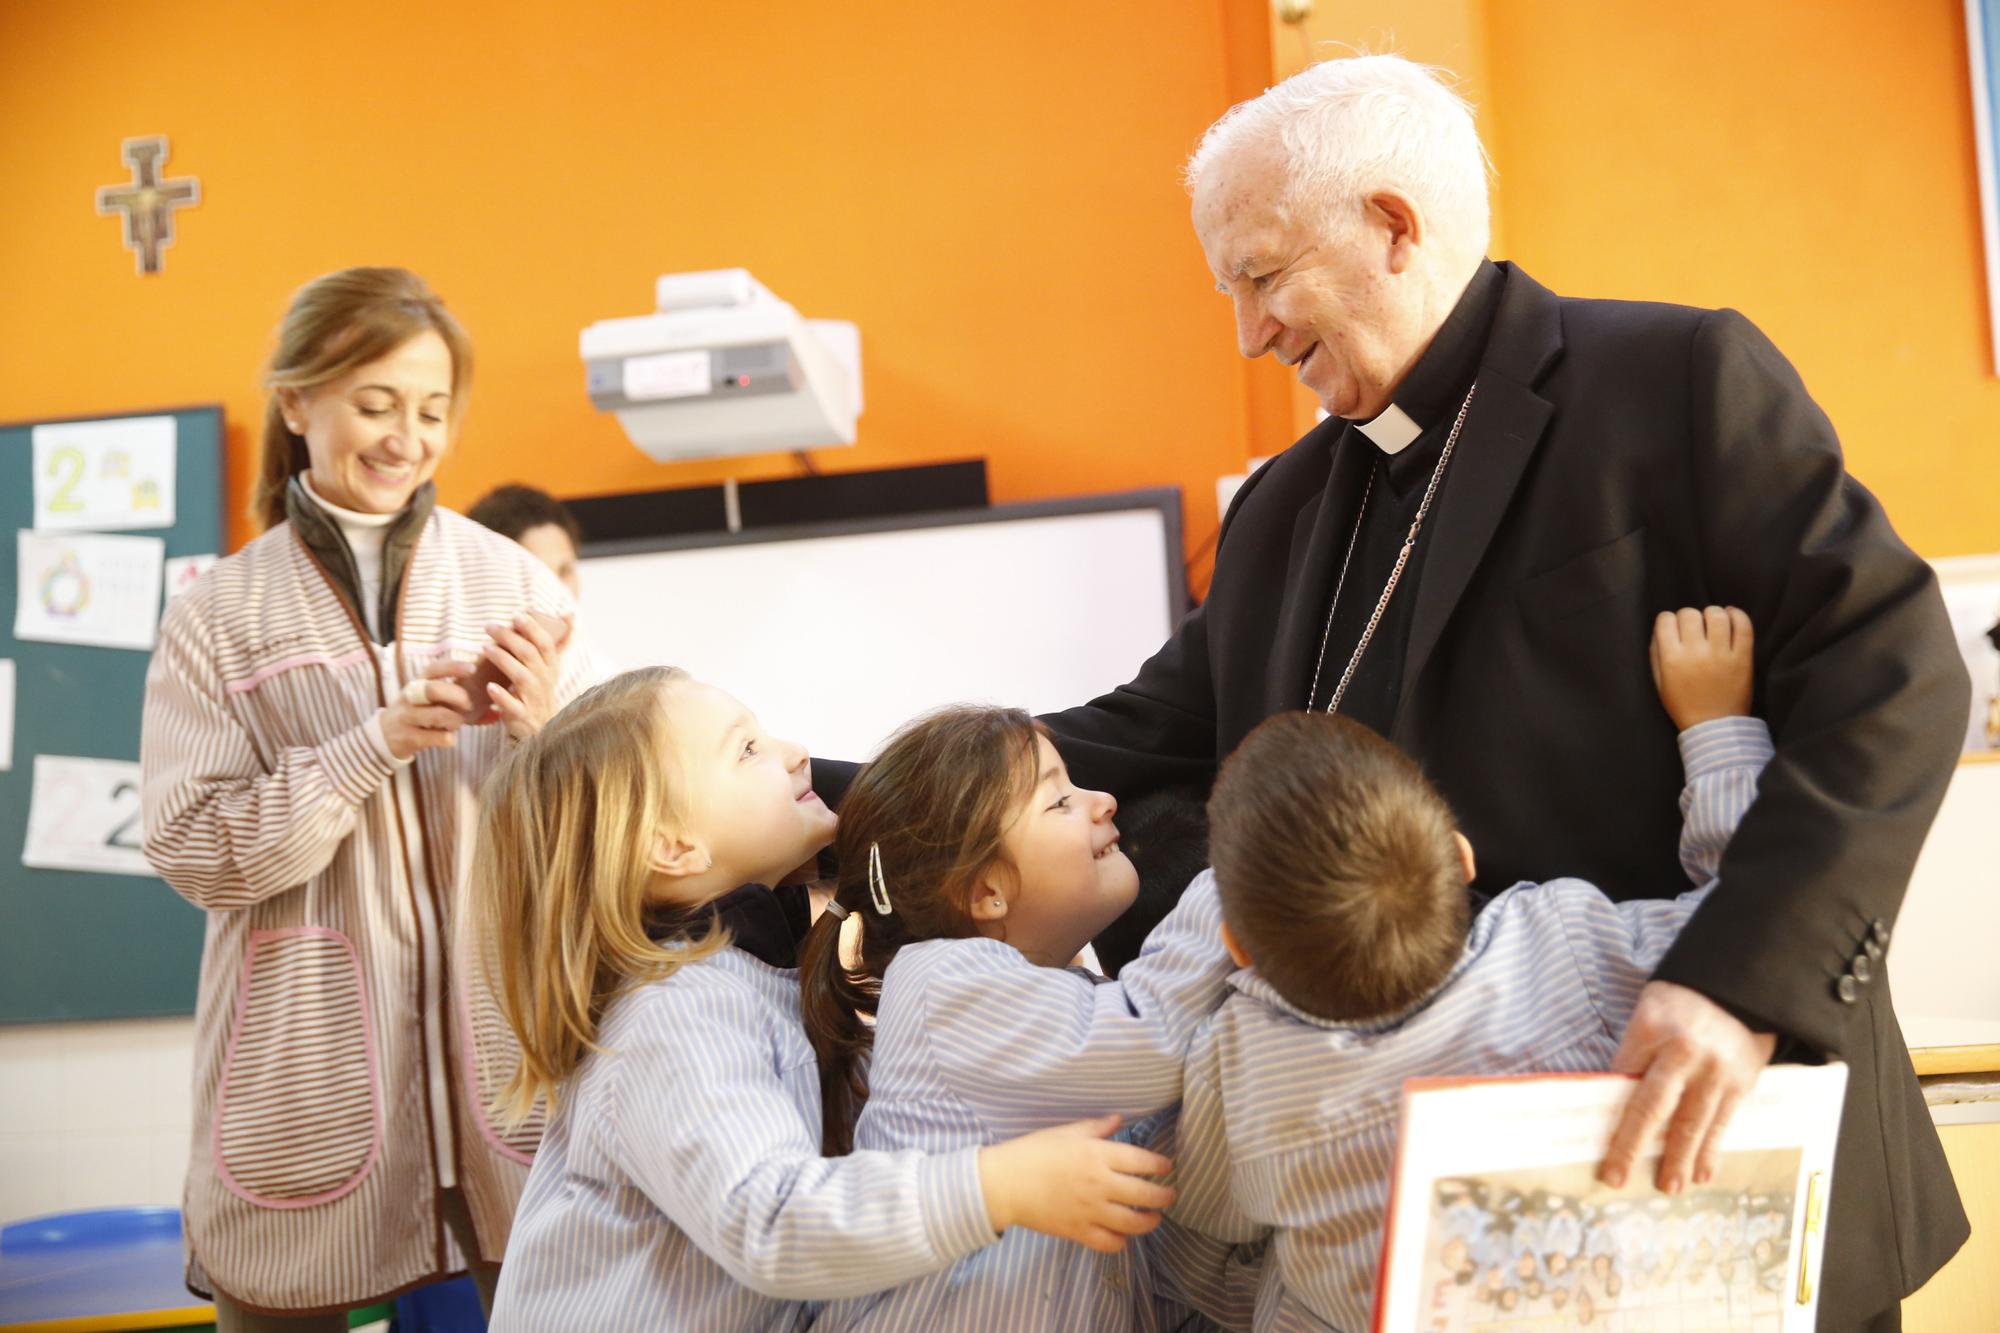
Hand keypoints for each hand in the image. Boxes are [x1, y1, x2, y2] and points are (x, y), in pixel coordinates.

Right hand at [381, 659, 475, 759]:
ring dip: (454, 719)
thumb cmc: (419, 714)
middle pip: (432, 689)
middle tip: (470, 704)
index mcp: (418, 684)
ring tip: (459, 723)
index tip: (472, 668)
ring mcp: (407, 717)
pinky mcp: (407, 737)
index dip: (452, 667)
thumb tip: (497, 710)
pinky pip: (431, 737)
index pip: (433, 669)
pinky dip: (446, 738)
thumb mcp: (433, 703)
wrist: (385, 736)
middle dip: (455, 695)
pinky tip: (450, 738)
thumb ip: (463, 705)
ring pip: (434, 715)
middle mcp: (410, 697)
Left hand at [479, 612, 572, 741]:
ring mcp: (534, 699)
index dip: (533, 629)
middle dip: (510, 638)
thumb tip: (569, 614)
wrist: (542, 728)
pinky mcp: (522, 716)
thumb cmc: (539, 691)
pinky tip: (490, 687)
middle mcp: (544, 681)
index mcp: (551, 667)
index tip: (517, 615)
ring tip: (485, 648)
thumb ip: (557, 641)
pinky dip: (502, 697)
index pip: (545, 644)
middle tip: (489, 627)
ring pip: (521, 677)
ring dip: (503, 660)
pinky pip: (513, 706)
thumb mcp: (550, 667)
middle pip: (530, 655)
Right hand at [977, 1114, 1173, 1252]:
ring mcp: (1090, 1211)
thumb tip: (1120, 1118)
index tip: (1166, 1166)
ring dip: (1149, 1221)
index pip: (1141, 1161)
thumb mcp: (1065, 1133)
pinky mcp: (1078, 1232)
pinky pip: (1109, 1243)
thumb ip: (1096, 1127)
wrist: (1004, 1183)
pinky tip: (1123, 1235)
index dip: (1159, 1165)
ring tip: (1154, 1218)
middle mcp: (1099, 1184)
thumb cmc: (1032, 1152)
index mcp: (1097, 1155)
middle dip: (1164, 1196)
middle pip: (1144, 1194)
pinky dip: (1121, 1242)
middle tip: (1170, 1195)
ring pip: (1132, 1222)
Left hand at [1600, 980, 1776, 1193]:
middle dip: (1631, 1145)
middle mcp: (1683, 1051)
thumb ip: (1635, 1052)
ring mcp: (1714, 1070)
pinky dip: (1710, 1151)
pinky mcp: (1740, 1083)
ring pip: (1690, 1122)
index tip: (1593, 1141)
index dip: (1608, 1111)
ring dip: (1677, 1160)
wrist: (1741, 989)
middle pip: (1651, 1106)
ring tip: (1667, 1187)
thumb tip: (1616, 1100)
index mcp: (1651, 1027)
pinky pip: (1722, 1123)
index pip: (1622, 1077)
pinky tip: (1702, 1173)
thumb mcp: (1650, 1013)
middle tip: (1616, 1177)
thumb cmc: (1683, 1004)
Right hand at [1650, 606, 1752, 729]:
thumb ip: (1656, 654)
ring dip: (1712, 614)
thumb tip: (1662, 628)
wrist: (1715, 726)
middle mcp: (1695, 653)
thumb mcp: (1659, 683)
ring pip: (1716, 614)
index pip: (1666, 620)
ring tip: (1712, 623)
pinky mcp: (1743, 658)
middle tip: (1693, 629)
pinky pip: (1743, 626)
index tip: (1673, 629)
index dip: (1668, 621)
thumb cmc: (1683, 705)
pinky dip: (1737, 615)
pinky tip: (1731, 616)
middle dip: (1688, 617)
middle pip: (1689, 614)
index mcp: (1672, 659)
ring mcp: (1721, 655)